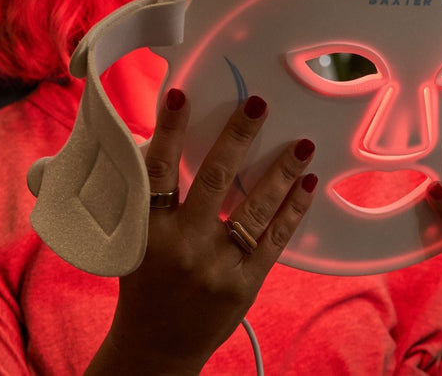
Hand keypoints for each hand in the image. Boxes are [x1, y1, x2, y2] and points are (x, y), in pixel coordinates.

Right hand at [87, 90, 316, 374]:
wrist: (156, 347)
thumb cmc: (145, 283)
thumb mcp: (134, 239)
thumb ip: (146, 196)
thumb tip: (160, 139)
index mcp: (148, 230)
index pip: (157, 170)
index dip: (167, 131)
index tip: (180, 95)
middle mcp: (182, 246)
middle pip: (213, 180)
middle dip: (237, 138)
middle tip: (257, 104)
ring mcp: (216, 266)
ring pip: (253, 209)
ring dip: (279, 171)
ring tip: (301, 143)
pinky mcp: (244, 284)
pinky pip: (274, 240)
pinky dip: (293, 209)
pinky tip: (307, 183)